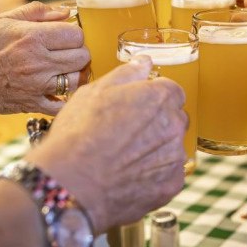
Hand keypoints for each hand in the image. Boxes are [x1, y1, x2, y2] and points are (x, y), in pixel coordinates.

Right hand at [0, 2, 89, 115]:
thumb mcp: (3, 21)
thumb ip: (36, 12)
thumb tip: (65, 11)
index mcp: (31, 38)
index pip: (76, 34)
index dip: (74, 34)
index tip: (65, 36)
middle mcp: (38, 62)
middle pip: (83, 56)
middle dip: (78, 52)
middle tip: (65, 53)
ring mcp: (37, 85)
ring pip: (78, 80)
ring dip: (74, 74)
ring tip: (62, 70)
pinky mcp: (33, 104)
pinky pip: (63, 105)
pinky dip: (64, 98)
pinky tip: (56, 90)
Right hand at [26, 56, 187, 233]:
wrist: (70, 184)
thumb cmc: (78, 135)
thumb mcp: (95, 91)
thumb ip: (127, 73)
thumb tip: (144, 62)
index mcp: (160, 96)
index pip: (170, 91)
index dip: (151, 98)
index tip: (135, 107)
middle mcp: (174, 124)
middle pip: (174, 118)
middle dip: (157, 123)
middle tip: (126, 133)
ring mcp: (175, 156)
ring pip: (172, 148)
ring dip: (156, 150)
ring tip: (123, 157)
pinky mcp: (171, 184)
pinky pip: (169, 175)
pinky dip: (155, 176)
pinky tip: (129, 175)